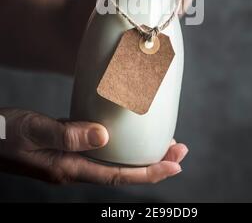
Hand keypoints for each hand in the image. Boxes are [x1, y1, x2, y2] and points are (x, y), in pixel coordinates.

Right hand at [0, 108, 187, 184]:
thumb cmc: (6, 134)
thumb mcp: (35, 130)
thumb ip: (68, 134)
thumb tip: (105, 136)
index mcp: (70, 167)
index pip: (118, 175)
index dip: (149, 172)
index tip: (175, 165)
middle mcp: (75, 167)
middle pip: (123, 171)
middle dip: (154, 163)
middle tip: (180, 151)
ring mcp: (71, 158)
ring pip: (114, 160)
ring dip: (140, 154)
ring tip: (163, 143)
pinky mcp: (67, 146)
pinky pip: (102, 149)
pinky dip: (121, 145)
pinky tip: (125, 134)